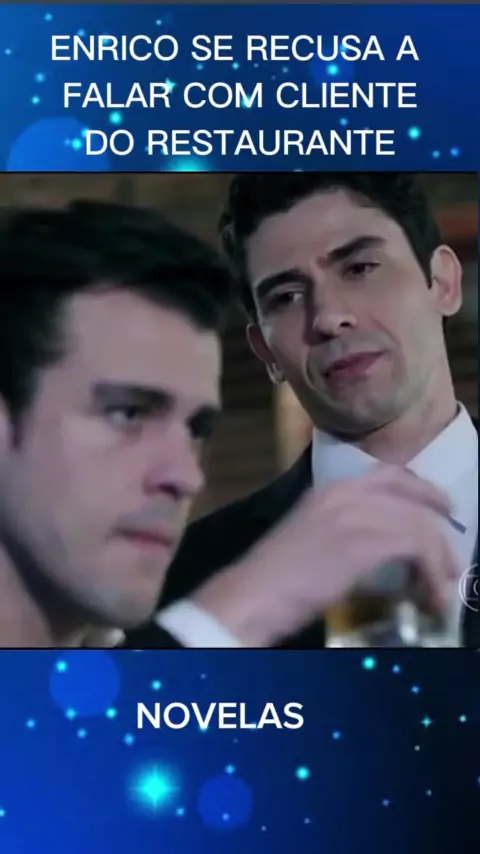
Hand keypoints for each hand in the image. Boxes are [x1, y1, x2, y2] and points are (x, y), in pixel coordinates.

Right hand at [192, 465, 458, 645]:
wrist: (253, 593)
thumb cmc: (275, 577)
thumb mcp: (312, 537)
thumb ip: (346, 531)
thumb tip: (381, 548)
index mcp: (330, 489)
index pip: (389, 475)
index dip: (421, 489)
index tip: (440, 508)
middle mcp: (346, 493)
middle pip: (410, 494)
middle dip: (438, 518)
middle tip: (453, 549)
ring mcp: (356, 514)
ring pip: (418, 524)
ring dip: (437, 559)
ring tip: (440, 587)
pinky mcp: (364, 541)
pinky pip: (415, 548)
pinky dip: (429, 573)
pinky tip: (427, 594)